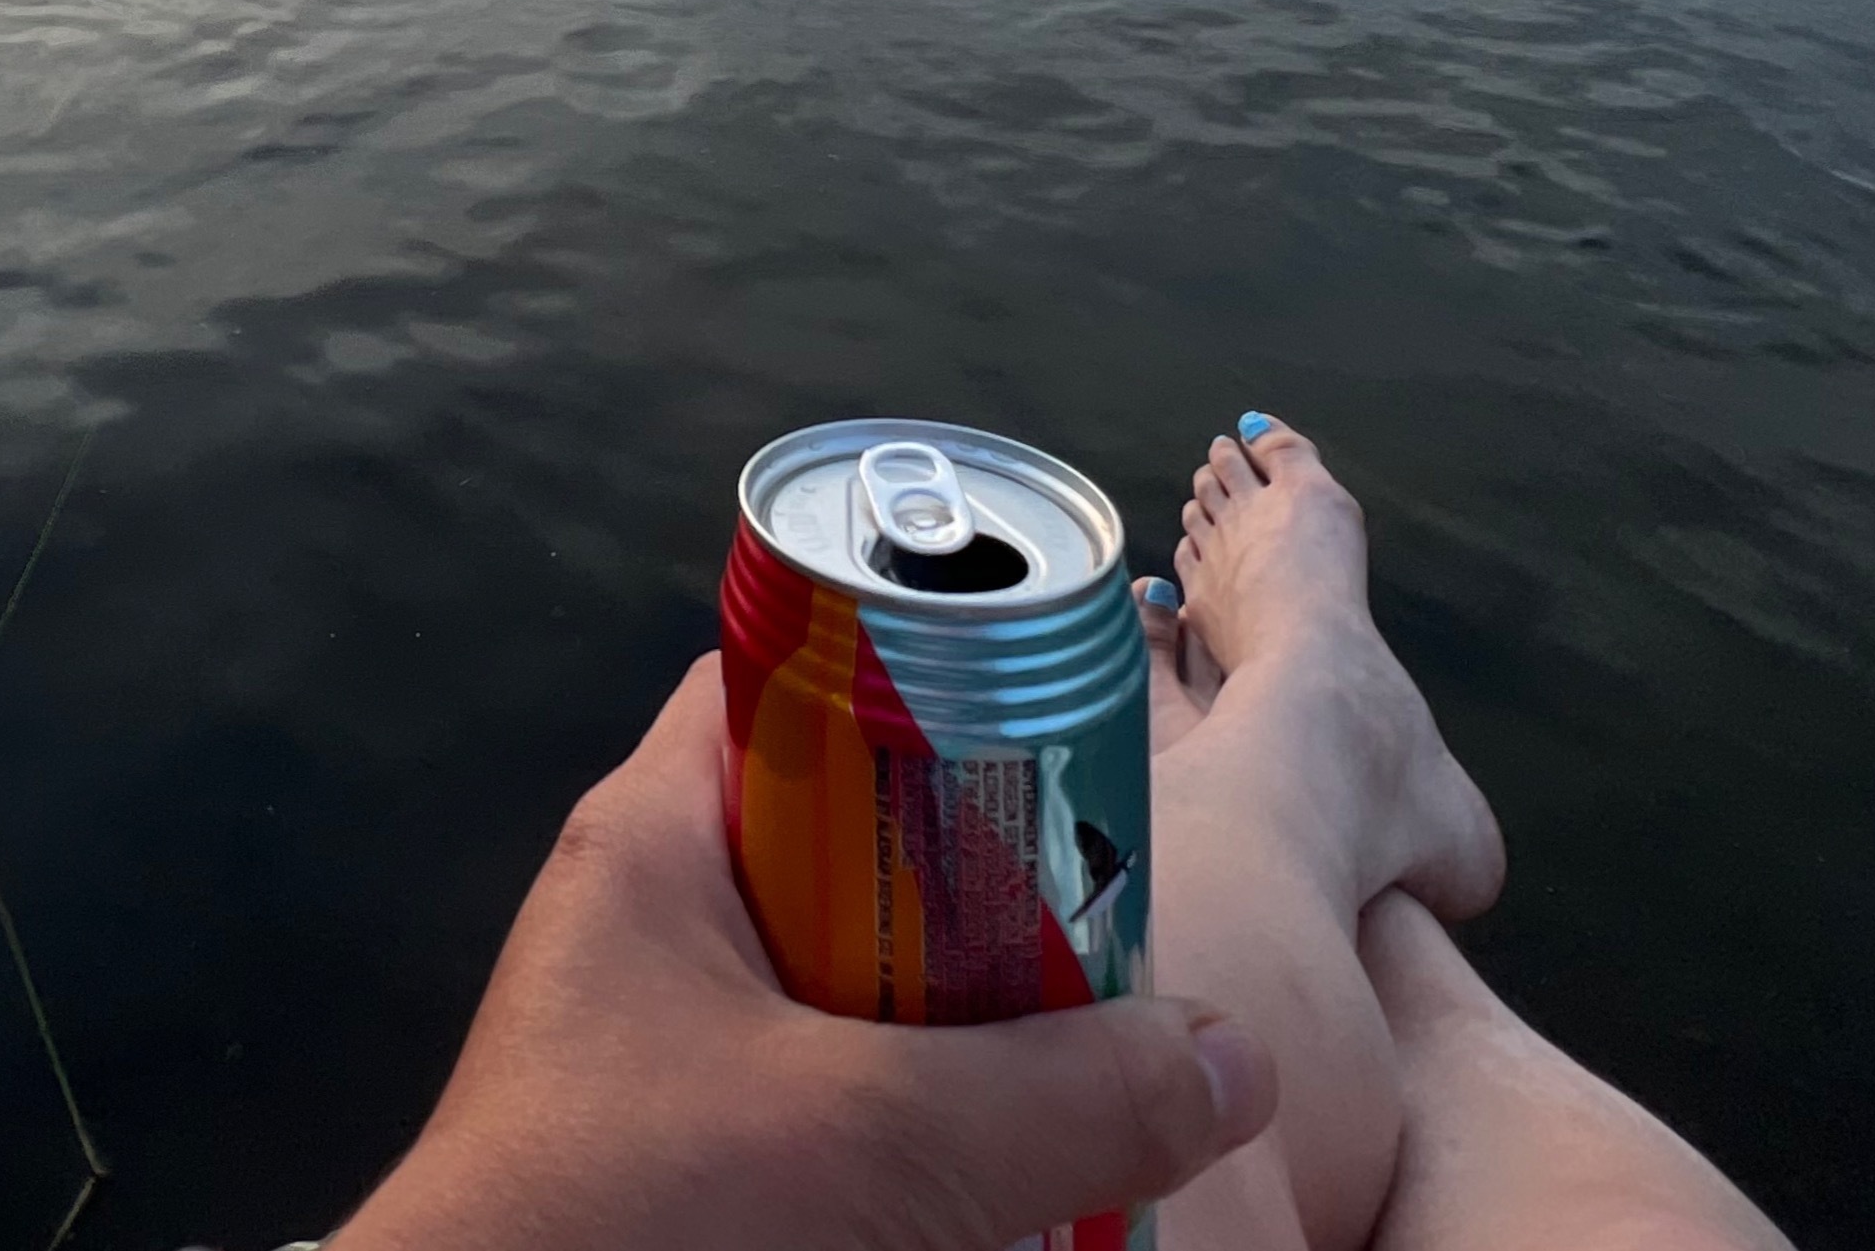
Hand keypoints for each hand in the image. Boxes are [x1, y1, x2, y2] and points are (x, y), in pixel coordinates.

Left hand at [330, 655, 1275, 1250]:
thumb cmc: (634, 1221)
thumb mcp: (875, 1141)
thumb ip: (1069, 1097)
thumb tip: (1240, 1060)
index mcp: (656, 841)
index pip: (799, 677)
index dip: (930, 678)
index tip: (1065, 735)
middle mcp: (654, 929)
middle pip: (857, 846)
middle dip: (990, 892)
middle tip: (1116, 935)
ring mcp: (663, 1060)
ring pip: (855, 997)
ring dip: (967, 1035)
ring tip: (1098, 1066)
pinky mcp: (685, 1173)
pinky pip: (828, 1114)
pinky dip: (917, 1139)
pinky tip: (1009, 1184)